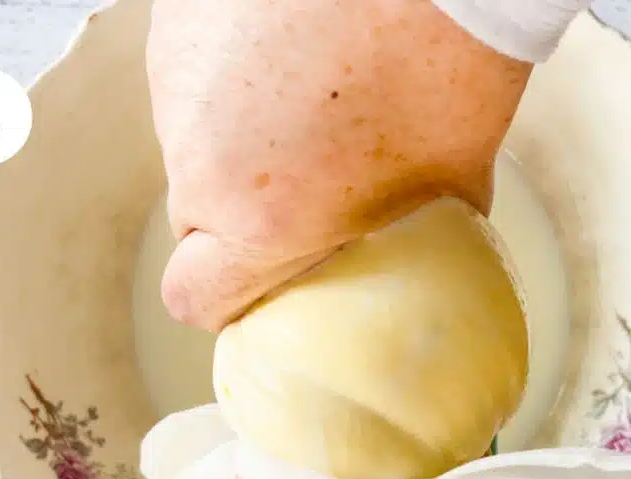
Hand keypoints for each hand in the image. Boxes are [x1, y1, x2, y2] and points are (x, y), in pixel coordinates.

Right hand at [146, 0, 531, 330]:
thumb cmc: (450, 63)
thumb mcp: (454, 180)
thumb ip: (419, 230)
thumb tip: (426, 241)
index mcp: (262, 221)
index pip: (194, 298)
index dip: (225, 298)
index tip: (257, 281)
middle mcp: (200, 158)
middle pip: (194, 217)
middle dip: (239, 214)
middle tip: (304, 180)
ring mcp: (177, 82)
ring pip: (192, 140)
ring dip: (236, 136)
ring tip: (309, 95)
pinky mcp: (175, 20)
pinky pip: (192, 74)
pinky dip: (231, 74)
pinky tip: (291, 47)